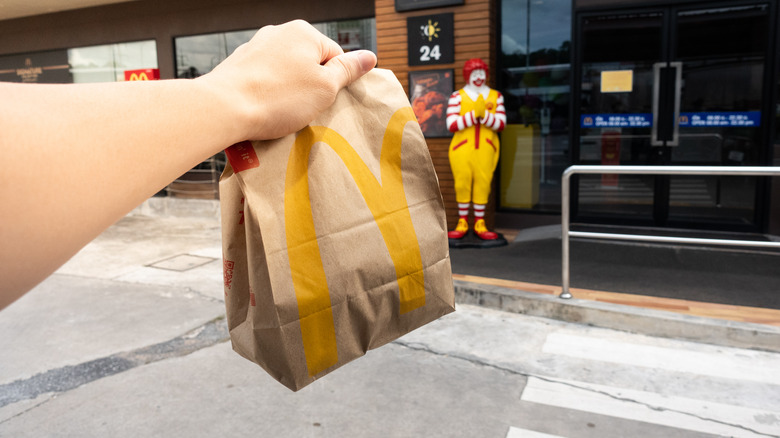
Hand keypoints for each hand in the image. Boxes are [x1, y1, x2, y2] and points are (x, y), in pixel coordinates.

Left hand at [200, 20, 376, 140]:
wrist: (224, 109)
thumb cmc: (277, 98)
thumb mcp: (325, 87)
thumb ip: (348, 70)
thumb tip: (370, 56)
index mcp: (303, 32)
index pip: (335, 56)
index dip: (335, 83)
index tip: (325, 101)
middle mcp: (278, 33)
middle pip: (309, 64)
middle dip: (311, 87)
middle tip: (305, 109)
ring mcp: (255, 48)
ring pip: (286, 73)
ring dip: (289, 93)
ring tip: (282, 112)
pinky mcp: (238, 66)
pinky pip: (264, 81)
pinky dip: (268, 95)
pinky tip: (264, 110)